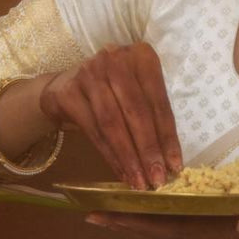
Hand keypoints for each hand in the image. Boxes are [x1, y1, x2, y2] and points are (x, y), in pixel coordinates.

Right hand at [39, 42, 181, 188]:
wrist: (64, 86)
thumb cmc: (112, 92)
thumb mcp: (136, 92)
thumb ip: (152, 115)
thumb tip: (170, 160)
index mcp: (142, 56)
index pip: (158, 102)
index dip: (168, 137)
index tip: (175, 166)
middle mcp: (115, 59)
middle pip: (136, 113)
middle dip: (149, 150)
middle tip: (157, 179)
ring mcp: (89, 74)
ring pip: (114, 124)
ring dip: (129, 158)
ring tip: (140, 182)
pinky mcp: (68, 93)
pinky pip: (93, 131)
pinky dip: (110, 156)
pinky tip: (121, 173)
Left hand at [86, 192, 238, 238]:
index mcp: (226, 234)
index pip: (172, 230)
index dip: (136, 224)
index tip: (103, 217)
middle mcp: (215, 232)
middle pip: (160, 228)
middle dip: (124, 220)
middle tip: (87, 209)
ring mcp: (219, 227)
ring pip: (169, 222)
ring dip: (137, 214)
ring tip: (106, 202)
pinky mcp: (225, 217)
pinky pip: (185, 213)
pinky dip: (160, 205)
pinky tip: (146, 196)